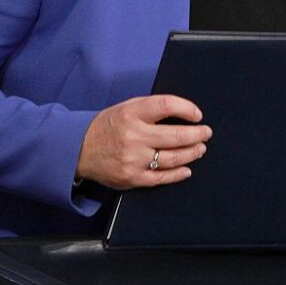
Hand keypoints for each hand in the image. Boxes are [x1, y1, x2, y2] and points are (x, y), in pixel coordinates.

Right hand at [76, 94, 211, 189]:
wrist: (79, 149)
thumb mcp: (127, 108)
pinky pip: (161, 178)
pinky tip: (186, 169)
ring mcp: (133, 159)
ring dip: (192, 153)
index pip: (167, 105)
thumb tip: (185, 113)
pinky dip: (178, 174)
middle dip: (197, 135)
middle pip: (175, 136)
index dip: (187, 109)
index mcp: (132, 113)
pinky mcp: (132, 178)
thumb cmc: (108, 126)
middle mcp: (133, 136)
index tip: (197, 114)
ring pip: (172, 158)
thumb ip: (152, 109)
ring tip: (200, 149)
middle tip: (206, 133)